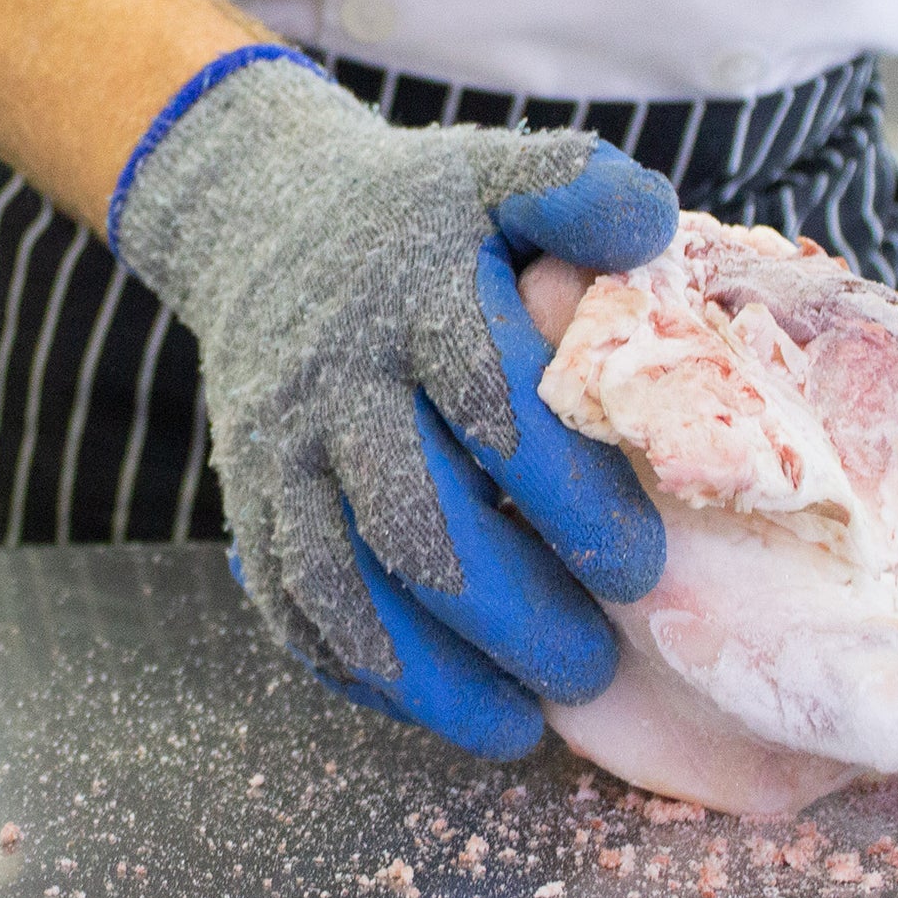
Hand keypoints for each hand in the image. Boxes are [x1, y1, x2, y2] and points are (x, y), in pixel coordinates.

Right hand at [111, 46, 678, 756]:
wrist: (266, 217)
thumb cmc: (424, 215)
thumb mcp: (500, 173)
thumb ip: (578, 188)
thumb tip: (651, 229)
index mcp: (416, 291)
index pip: (492, 403)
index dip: (568, 495)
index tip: (640, 565)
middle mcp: (336, 374)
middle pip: (415, 517)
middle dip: (511, 609)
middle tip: (594, 663)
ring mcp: (279, 443)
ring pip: (341, 582)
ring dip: (431, 671)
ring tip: (519, 724)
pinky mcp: (247, 497)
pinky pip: (290, 604)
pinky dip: (361, 670)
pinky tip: (439, 705)